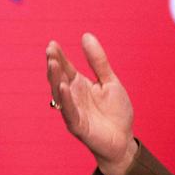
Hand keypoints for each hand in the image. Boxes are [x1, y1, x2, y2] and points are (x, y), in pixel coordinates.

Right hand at [45, 33, 136, 174]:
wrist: (124, 139)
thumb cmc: (115, 111)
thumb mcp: (110, 81)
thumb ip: (98, 61)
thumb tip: (86, 35)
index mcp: (79, 85)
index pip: (66, 68)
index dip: (59, 56)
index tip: (53, 43)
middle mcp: (72, 96)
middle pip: (59, 78)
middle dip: (54, 64)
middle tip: (50, 50)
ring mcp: (73, 111)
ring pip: (60, 93)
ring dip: (56, 79)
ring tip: (53, 63)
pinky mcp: (77, 125)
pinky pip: (69, 111)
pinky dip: (66, 100)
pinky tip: (63, 87)